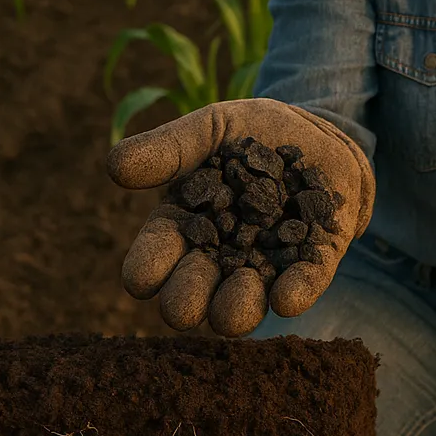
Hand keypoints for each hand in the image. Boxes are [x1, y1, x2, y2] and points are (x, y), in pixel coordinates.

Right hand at [108, 98, 374, 336]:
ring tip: (239, 294)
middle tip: (187, 304)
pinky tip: (288, 296)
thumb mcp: (212, 128)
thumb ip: (170, 147)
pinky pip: (301, 287)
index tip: (144, 278)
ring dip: (235, 308)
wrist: (320, 135)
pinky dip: (293, 294)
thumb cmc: (253, 133)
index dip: (145, 272)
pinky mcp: (310, 265)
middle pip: (188, 298)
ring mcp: (264, 268)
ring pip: (239, 308)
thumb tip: (114, 165)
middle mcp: (216, 259)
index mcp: (182, 227)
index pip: (151, 261)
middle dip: (185, 303)